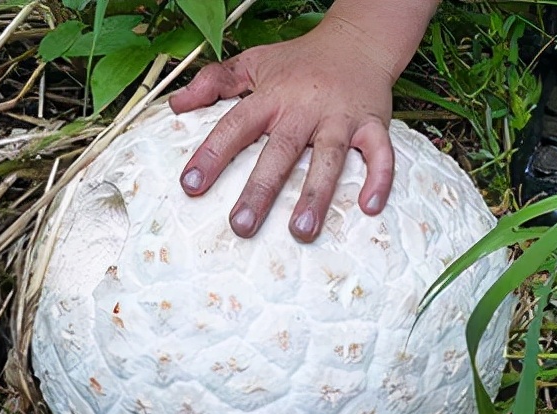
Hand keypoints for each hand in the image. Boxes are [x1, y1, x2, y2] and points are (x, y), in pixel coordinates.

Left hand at [169, 17, 396, 242]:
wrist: (359, 39)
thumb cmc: (302, 60)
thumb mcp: (254, 62)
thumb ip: (214, 82)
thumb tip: (175, 105)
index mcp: (272, 96)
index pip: (236, 126)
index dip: (212, 155)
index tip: (191, 184)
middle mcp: (305, 108)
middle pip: (280, 151)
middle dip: (261, 189)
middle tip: (241, 225)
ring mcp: (340, 117)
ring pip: (328, 157)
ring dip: (316, 194)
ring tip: (302, 231)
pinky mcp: (373, 124)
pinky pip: (380, 153)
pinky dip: (379, 178)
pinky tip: (370, 207)